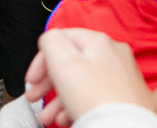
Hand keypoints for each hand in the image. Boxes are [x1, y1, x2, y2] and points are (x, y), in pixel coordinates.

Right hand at [25, 29, 152, 126]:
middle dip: (48, 82)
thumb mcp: (64, 64)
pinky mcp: (124, 94)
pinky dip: (77, 106)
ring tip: (48, 117)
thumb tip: (50, 37)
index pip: (63, 39)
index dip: (42, 59)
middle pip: (72, 63)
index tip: (31, 80)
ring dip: (59, 99)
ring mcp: (121, 75)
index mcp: (99, 42)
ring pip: (81, 82)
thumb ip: (52, 43)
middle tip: (34, 97)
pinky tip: (67, 118)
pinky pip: (94, 96)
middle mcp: (113, 54)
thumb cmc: (96, 98)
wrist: (125, 126)